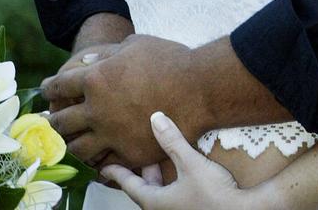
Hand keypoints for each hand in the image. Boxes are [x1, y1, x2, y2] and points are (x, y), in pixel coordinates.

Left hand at [42, 35, 203, 166]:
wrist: (198, 88)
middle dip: (53, 119)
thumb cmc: (169, 60)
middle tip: (52, 118)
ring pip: (78, 148)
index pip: (60, 85)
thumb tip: (89, 62)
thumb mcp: (136, 44)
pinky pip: (104, 162)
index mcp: (96, 79)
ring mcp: (112, 135)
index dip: (50, 86)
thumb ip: (108, 54)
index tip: (47, 88)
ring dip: (71, 143)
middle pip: (62, 121)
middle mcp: (97, 111)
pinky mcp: (129, 153)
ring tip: (71, 140)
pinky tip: (97, 155)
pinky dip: (97, 159)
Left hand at [101, 113, 270, 209]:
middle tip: (136, 150)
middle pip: (145, 188)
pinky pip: (172, 194)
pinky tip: (179, 168)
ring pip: (159, 192)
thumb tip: (155, 117)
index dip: (118, 173)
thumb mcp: (190, 163)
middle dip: (141, 169)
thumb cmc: (212, 193)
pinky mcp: (190, 208)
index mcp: (155, 202)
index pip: (130, 185)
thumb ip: (172, 141)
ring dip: (158, 175)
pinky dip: (170, 180)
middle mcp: (162, 209)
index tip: (105, 166)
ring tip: (159, 155)